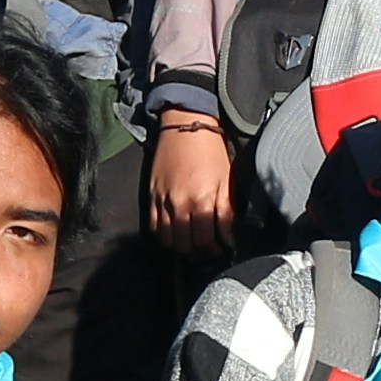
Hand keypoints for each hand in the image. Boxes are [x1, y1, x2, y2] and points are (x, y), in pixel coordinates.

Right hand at [148, 116, 236, 250]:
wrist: (185, 126)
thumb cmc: (210, 152)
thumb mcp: (227, 181)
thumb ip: (227, 213)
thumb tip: (229, 239)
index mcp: (203, 202)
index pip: (209, 241)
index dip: (218, 250)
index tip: (223, 250)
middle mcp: (181, 206)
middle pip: (188, 245)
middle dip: (201, 253)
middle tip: (209, 251)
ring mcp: (163, 203)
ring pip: (170, 241)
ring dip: (182, 249)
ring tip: (193, 246)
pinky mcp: (151, 197)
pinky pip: (154, 228)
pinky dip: (165, 237)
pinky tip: (176, 235)